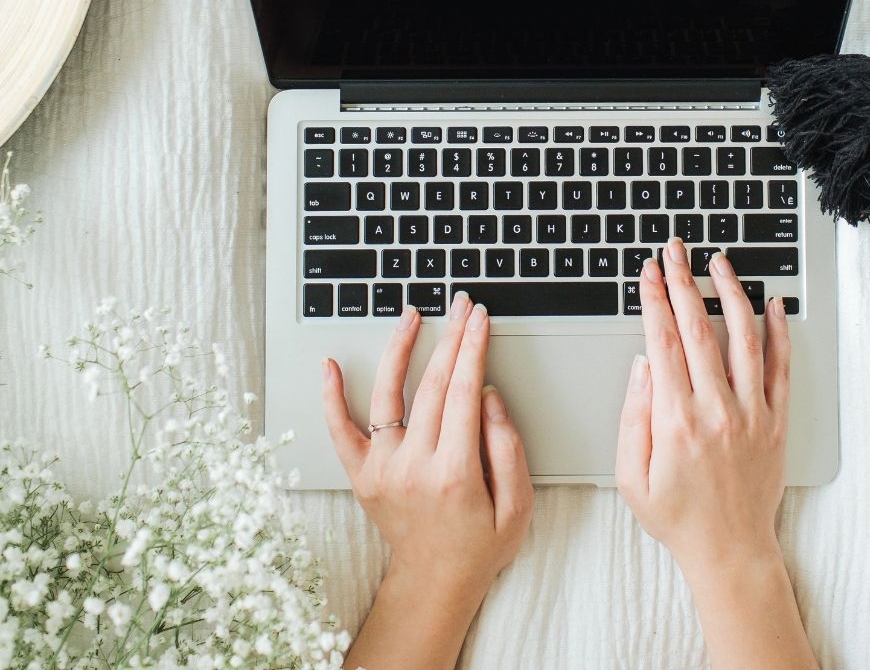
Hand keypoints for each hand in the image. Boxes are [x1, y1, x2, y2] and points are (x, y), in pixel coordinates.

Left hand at [323, 292, 532, 669]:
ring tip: (412, 316)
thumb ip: (508, 448)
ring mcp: (382, 470)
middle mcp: (413, 467)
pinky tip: (330, 364)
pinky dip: (331, 396)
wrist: (435, 583)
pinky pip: (340, 430)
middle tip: (461, 306)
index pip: (463, 392)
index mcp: (455, 473)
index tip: (479, 319)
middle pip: (431, 386)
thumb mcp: (518, 506)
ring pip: (387, 395)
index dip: (473, 349)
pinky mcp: (361, 475)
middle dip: (451, 338)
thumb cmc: (481, 545)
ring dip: (399, 349)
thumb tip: (488, 395)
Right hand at [617, 237, 816, 669]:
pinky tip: (772, 304)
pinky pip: (781, 369)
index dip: (654, 300)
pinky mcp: (775, 422)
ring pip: (744, 338)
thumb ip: (633, 416)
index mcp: (675, 420)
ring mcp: (751, 414)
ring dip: (731, 294)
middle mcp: (716, 410)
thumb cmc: (676, 516)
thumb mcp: (630, 476)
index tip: (649, 272)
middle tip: (676, 251)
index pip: (663, 342)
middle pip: (699, 328)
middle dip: (684, 282)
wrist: (729, 551)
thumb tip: (643, 364)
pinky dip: (778, 333)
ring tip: (720, 263)